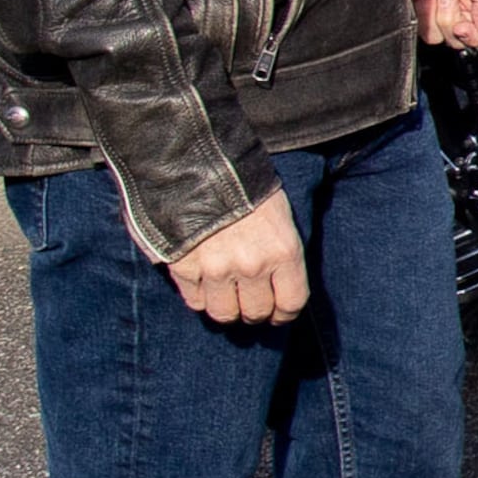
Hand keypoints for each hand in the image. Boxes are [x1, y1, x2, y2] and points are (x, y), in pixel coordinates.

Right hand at [168, 189, 309, 326]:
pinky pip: (195, 301)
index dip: (284, 314)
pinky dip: (200, 297)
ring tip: (225, 296)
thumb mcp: (278, 214)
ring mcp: (217, 270)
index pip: (292, 303)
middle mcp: (253, 266)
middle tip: (248, 303)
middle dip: (254, 311)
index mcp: (283, 251)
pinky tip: (203, 283)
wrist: (198, 163)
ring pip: (224, 314)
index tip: (278, 314)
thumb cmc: (245, 185)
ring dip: (226, 308)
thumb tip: (279, 284)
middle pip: (256, 312)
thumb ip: (280, 251)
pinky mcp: (185, 269)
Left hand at [416, 0, 477, 49]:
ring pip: (442, 36)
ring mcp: (445, 11)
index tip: (463, 26)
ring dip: (436, 11)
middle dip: (452, 17)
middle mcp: (467, 8)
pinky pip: (424, 28)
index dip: (477, 35)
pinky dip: (422, 9)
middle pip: (464, 38)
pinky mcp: (426, 13)